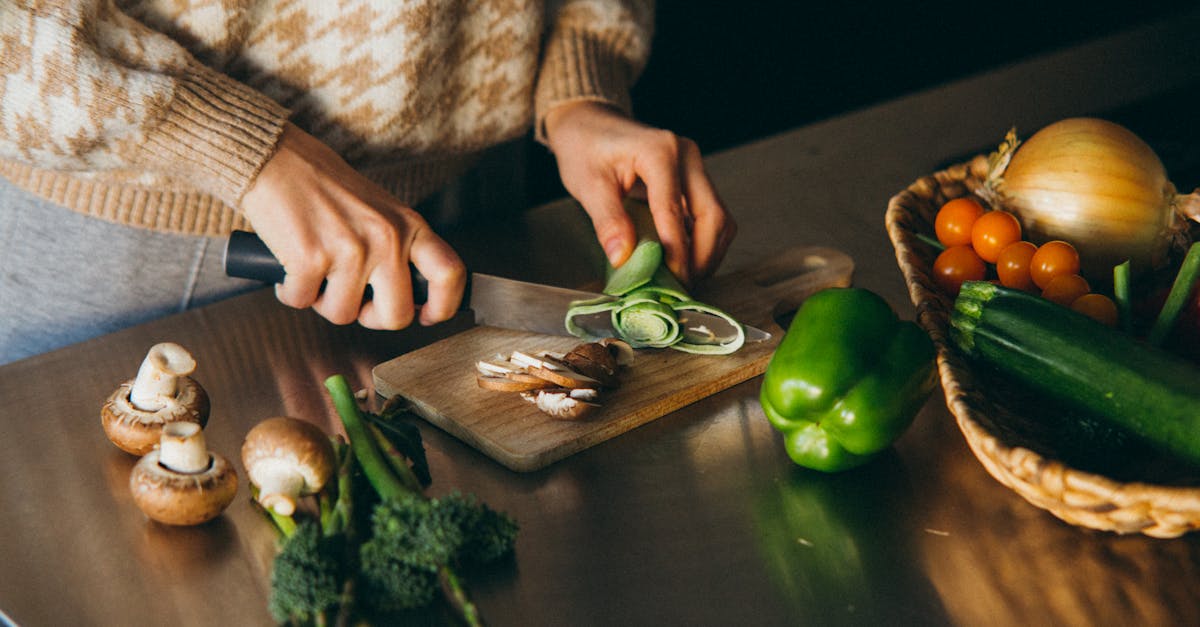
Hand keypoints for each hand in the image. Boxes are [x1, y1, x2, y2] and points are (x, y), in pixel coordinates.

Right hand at [240, 123, 464, 328]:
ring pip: (344, 315)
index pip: (449, 274)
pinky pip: (302, 302)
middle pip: (397, 315)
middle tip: (354, 301)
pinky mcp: (311, 259)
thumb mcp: (380, 211)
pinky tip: (291, 268)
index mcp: (409, 225)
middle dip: (371, 318)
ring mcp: (350, 250)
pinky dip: (291, 292)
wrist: (277, 160)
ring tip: (316, 271)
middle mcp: (386, 238)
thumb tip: (406, 299)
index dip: (443, 307)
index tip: (427, 317)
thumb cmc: (325, 187)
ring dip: (323, 301)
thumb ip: (398, 248)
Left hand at [543, 101, 735, 284]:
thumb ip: (608, 221)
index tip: (671, 283)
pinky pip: (709, 216)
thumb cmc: (585, 148)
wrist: (589, 124)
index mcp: (660, 152)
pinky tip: (684, 262)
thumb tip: (624, 259)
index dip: (676, 252)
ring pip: (719, 218)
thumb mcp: (588, 185)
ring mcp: (694, 167)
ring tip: (684, 279)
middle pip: (713, 215)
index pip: (674, 211)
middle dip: (702, 257)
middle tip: (683, 288)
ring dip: (707, 253)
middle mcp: (686, 156)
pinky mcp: (694, 179)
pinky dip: (702, 243)